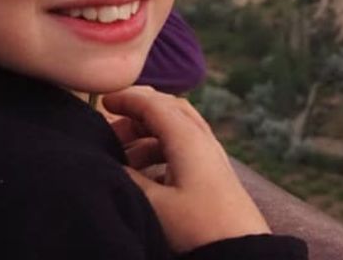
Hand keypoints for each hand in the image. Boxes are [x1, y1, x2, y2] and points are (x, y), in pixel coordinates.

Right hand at [103, 87, 270, 251]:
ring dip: (147, 135)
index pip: (155, 104)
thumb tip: (110, 163)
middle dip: (138, 112)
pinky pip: (182, 148)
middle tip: (110, 127)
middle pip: (168, 109)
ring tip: (122, 155)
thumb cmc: (198, 226)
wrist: (240, 250)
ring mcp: (210, 155)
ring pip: (175, 129)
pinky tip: (143, 172)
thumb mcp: (155, 204)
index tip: (103, 100)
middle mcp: (202, 140)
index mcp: (188, 139)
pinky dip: (159, 150)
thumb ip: (129, 178)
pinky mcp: (212, 172)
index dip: (127, 99)